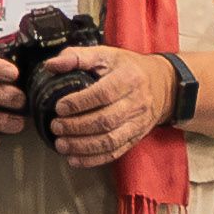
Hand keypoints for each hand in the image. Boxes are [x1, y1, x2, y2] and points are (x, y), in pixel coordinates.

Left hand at [31, 40, 187, 164]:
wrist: (162, 85)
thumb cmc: (128, 68)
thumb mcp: (106, 55)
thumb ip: (77, 57)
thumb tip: (51, 65)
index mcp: (128, 78)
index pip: (104, 94)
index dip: (80, 103)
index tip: (60, 107)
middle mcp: (136, 102)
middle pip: (106, 120)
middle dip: (77, 126)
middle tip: (55, 126)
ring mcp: (138, 123)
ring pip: (110, 140)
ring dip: (82, 146)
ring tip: (61, 144)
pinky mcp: (136, 138)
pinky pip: (115, 152)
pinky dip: (93, 159)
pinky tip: (74, 159)